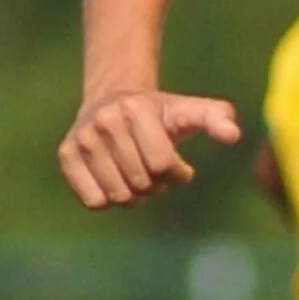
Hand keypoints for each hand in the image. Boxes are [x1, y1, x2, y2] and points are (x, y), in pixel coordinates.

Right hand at [59, 89, 241, 209]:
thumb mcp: (189, 111)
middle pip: (141, 182)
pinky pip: (94, 201)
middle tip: (153, 170)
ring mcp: (82, 138)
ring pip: (118, 195)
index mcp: (135, 108)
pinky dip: (109, 199)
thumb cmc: (159, 114)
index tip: (177, 164)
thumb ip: (216, 118)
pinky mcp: (66, 155)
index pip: (162, 165)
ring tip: (135, 174)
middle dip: (156, 185)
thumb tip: (232, 135)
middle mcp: (104, 120)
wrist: (112, 98)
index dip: (177, 174)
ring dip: (134, 195)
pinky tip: (114, 180)